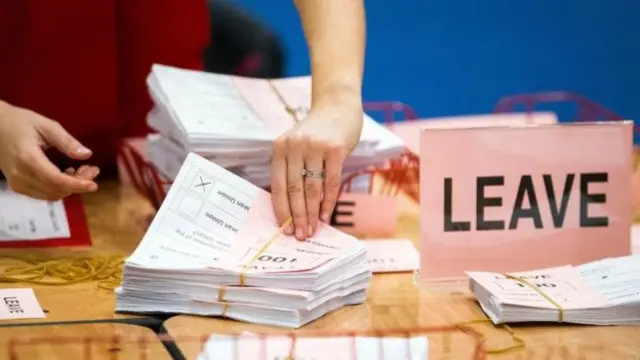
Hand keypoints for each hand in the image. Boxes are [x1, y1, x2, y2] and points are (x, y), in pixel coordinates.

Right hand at [0, 101, 99, 200]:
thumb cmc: (21, 122)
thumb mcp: (47, 125)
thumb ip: (67, 141)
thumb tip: (87, 154)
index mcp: (27, 158)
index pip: (55, 180)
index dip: (77, 185)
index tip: (94, 184)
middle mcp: (20, 175)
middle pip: (56, 189)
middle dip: (79, 183)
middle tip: (93, 170)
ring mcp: (17, 183)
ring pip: (52, 195)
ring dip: (71, 187)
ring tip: (83, 170)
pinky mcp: (18, 186)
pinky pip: (44, 194)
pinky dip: (60, 188)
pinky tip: (67, 174)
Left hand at [271, 100, 362, 239]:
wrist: (338, 107)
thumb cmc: (317, 133)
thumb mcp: (296, 146)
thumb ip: (292, 170)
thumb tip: (292, 210)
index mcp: (280, 148)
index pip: (277, 185)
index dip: (281, 210)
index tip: (284, 229)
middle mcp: (295, 146)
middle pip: (294, 189)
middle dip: (297, 216)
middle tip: (300, 235)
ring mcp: (315, 147)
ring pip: (312, 188)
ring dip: (312, 213)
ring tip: (312, 230)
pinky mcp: (336, 149)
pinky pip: (331, 182)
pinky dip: (328, 202)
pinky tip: (327, 215)